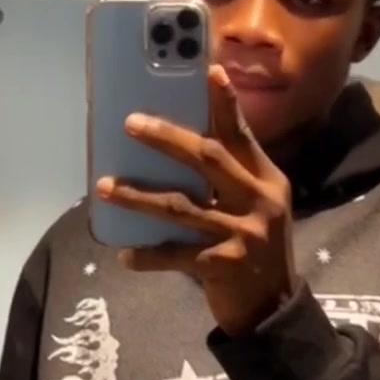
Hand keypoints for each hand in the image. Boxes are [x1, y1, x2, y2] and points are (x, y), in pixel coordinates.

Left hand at [97, 64, 296, 336]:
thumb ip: (231, 178)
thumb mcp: (257, 207)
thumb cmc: (255, 248)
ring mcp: (243, 235)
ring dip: (139, 197)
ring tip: (105, 187)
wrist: (274, 309)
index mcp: (268, 181)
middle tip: (130, 123)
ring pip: (181, 207)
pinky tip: (125, 253)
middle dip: (166, 138)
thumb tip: (178, 145)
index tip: (210, 70)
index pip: (241, 135)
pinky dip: (148, 254)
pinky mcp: (223, 267)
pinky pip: (176, 256)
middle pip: (208, 159)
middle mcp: (259, 202)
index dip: (225, 104)